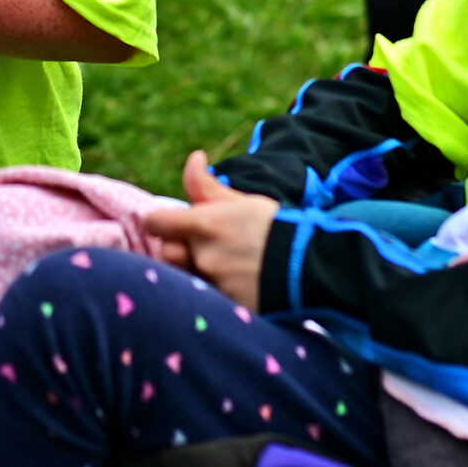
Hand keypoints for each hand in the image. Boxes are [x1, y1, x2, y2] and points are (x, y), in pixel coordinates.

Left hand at [139, 150, 277, 309]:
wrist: (312, 267)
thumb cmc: (276, 227)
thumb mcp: (242, 201)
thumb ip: (207, 184)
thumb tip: (195, 157)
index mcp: (204, 225)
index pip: (154, 223)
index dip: (160, 222)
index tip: (171, 224)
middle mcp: (203, 256)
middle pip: (167, 255)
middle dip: (178, 251)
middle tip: (200, 249)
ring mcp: (213, 286)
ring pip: (184, 280)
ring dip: (194, 274)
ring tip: (220, 270)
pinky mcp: (226, 309)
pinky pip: (205, 302)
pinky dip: (213, 296)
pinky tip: (232, 288)